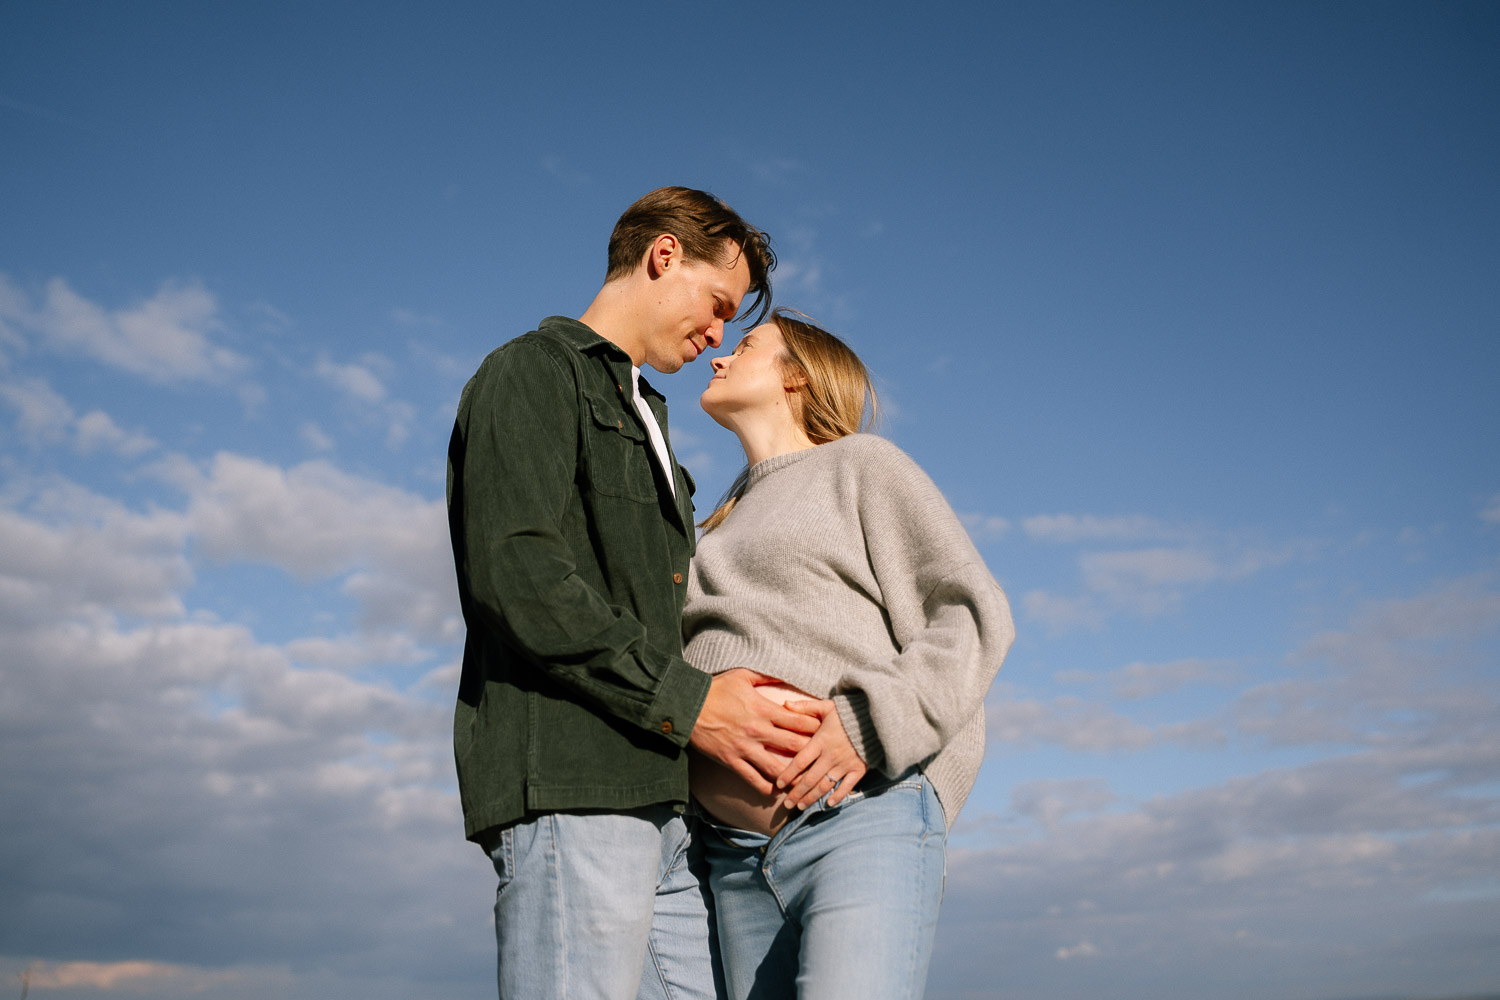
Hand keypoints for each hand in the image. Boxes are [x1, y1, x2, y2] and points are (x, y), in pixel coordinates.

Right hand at [689, 669, 819, 793]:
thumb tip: (785, 675)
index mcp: (763, 709)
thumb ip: (766, 676)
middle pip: (794, 746)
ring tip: (802, 780)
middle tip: (820, 759)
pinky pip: (752, 779)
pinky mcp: (731, 760)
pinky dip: (766, 788)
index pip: (799, 721)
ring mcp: (744, 748)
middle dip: (810, 753)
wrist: (686, 706)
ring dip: (791, 776)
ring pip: (776, 768)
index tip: (823, 732)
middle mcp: (758, 730)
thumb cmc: (715, 689)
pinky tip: (775, 790)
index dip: (814, 728)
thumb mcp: (742, 676)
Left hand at [774, 699, 867, 809]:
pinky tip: (827, 804)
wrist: (878, 718)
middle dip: (796, 793)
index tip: (778, 784)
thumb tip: (784, 703)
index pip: (800, 761)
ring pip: (825, 786)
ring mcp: (845, 764)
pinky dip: (837, 796)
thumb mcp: (826, 706)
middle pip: (810, 779)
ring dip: (811, 798)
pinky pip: (846, 787)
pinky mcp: (859, 769)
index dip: (788, 774)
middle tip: (786, 804)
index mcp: (821, 741)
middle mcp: (831, 755)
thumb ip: (805, 707)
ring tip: (800, 807)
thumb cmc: (849, 711)